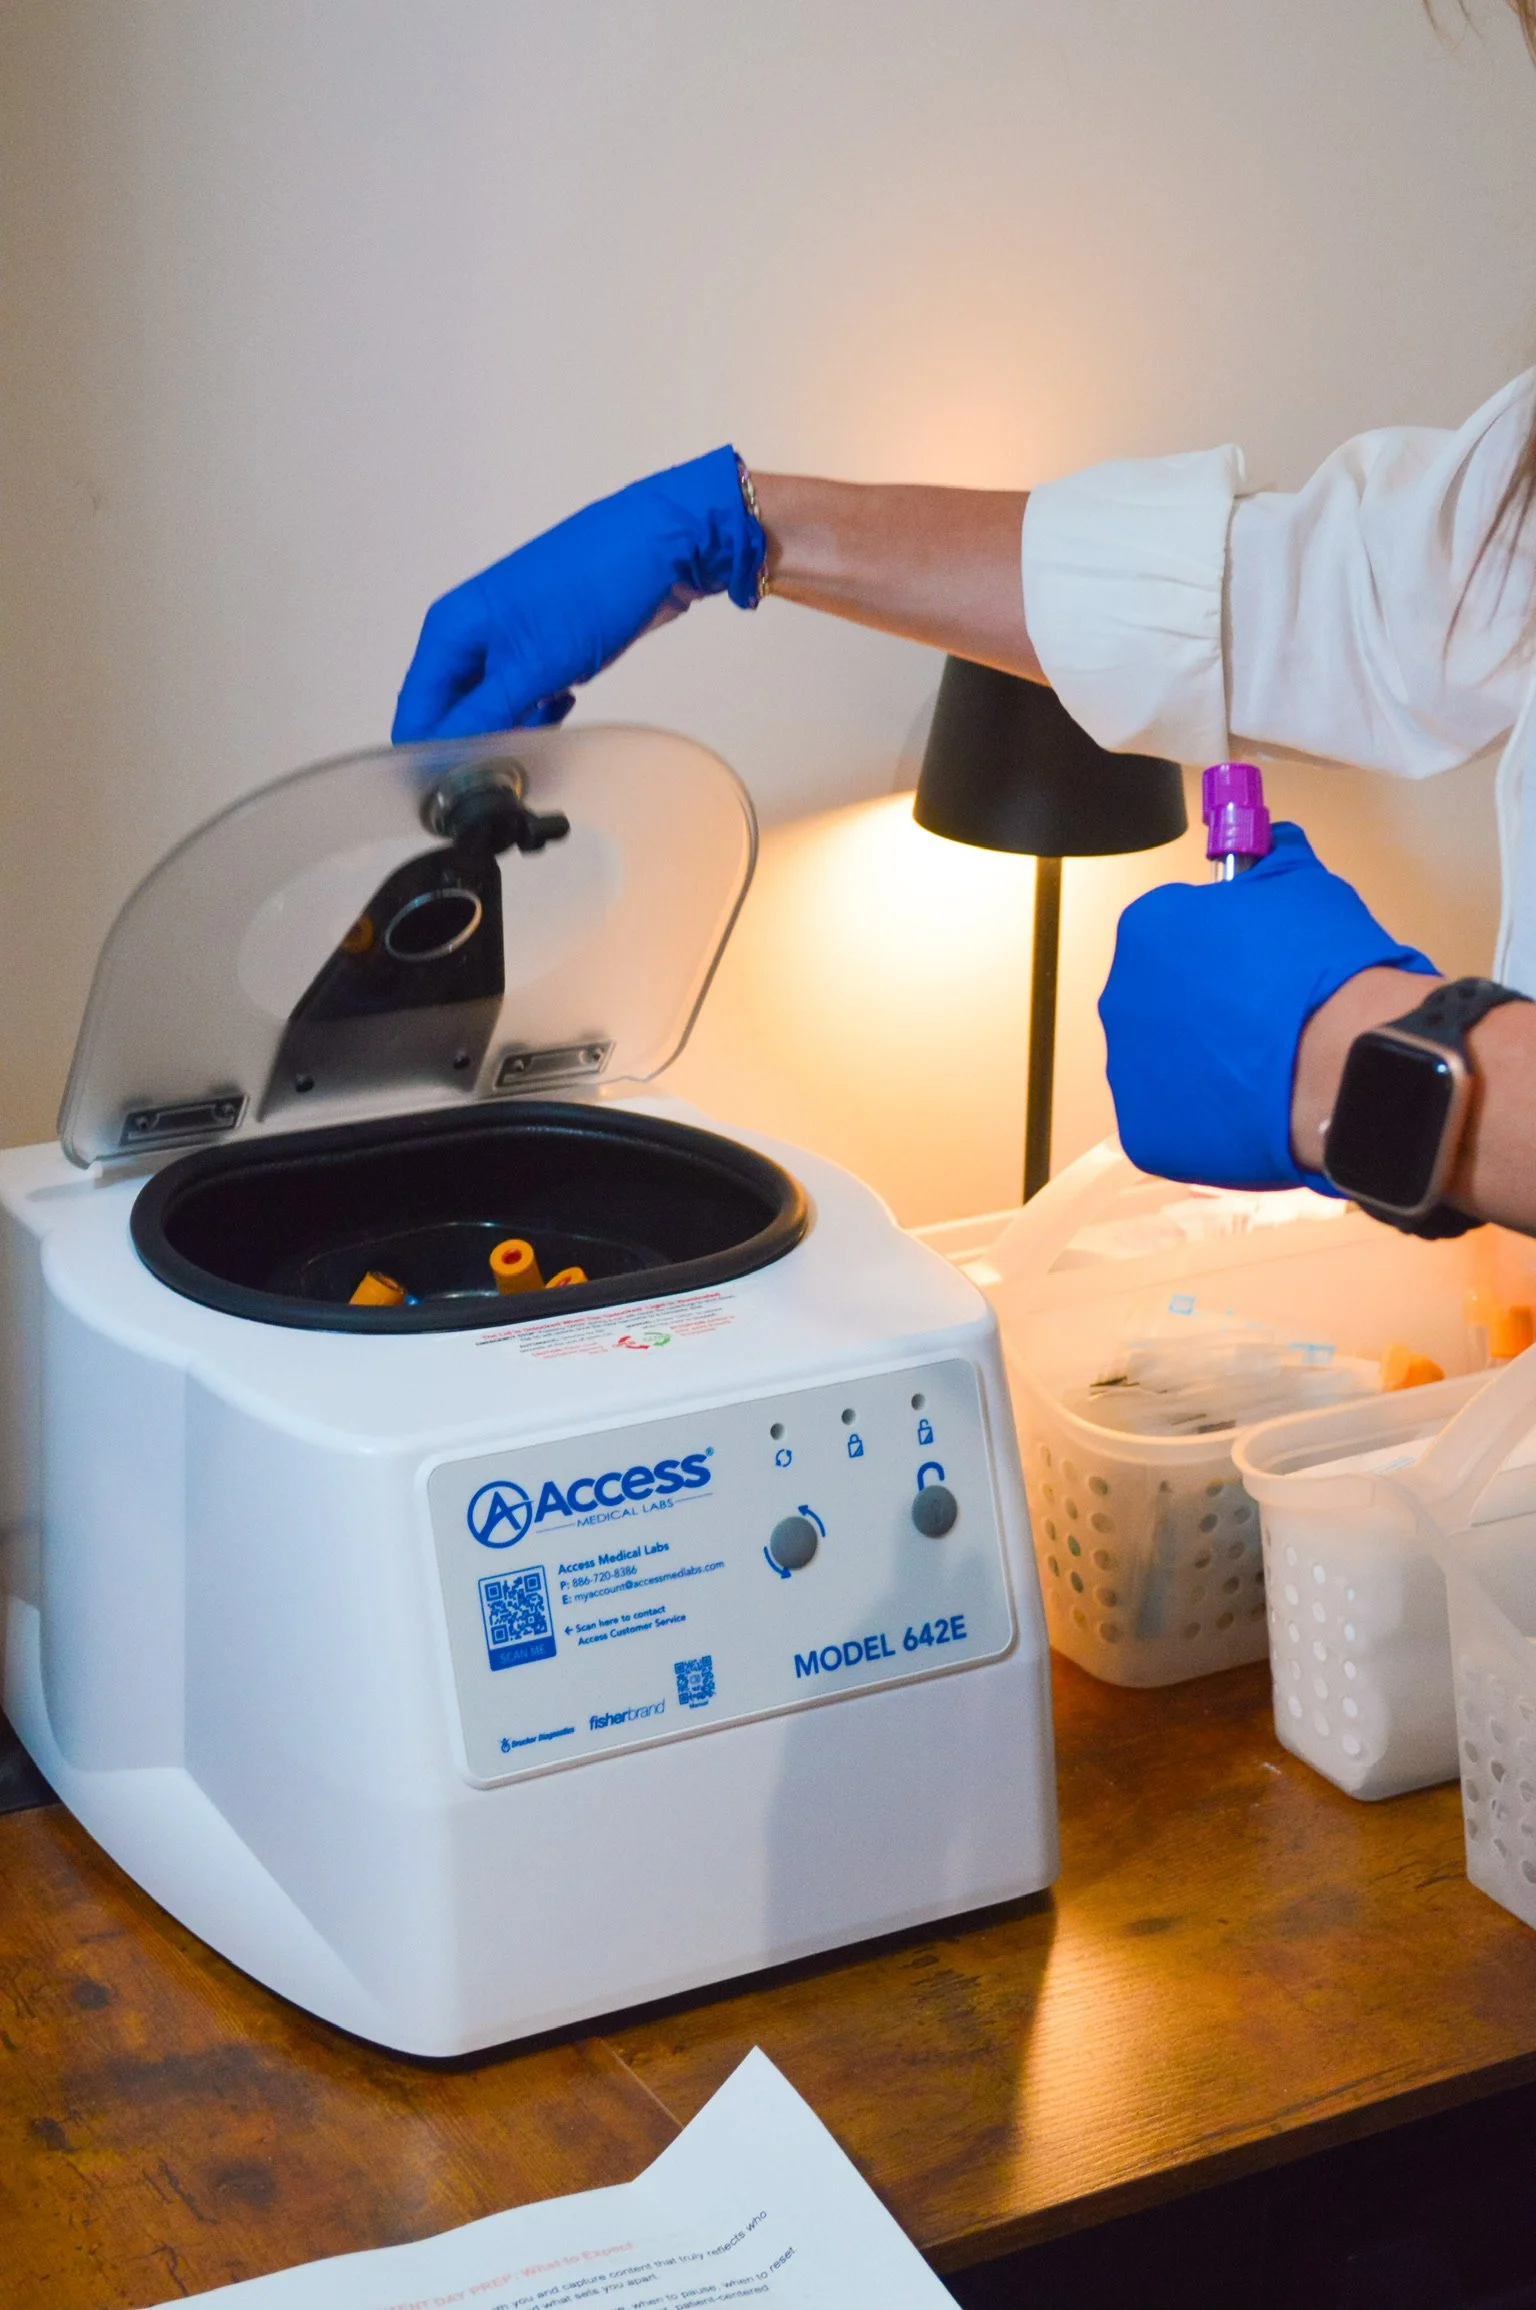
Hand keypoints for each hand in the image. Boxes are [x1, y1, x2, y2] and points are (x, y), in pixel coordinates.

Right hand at [391, 446, 764, 741]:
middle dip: (477, 742)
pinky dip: (540, 709)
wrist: (661, 545)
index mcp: (452, 628)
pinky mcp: (541, 646)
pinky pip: (524, 693)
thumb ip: (485, 715)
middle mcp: (471, 632)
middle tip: (510, 764)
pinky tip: (564, 702)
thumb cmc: (592, 586)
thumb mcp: (532, 665)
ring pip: (492, 706)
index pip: (418, 707)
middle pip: (453, 710)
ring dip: (514, 726)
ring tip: (546, 723)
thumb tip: (447, 754)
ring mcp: (508, 638)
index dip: (429, 751)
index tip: (453, 789)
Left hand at [1098, 822, 1438, 1190]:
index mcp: (1147, 928)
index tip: (1252, 959)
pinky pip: (1176, 1121)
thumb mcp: (1305, 886)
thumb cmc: (1325, 972)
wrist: (1344, 1062)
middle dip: (1207, 1007)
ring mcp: (1128, 1071)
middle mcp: (1121, 997)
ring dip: (1206, 1062)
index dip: (1219, 945)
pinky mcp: (1146, 1133)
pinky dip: (1210, 1118)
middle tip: (1262, 1016)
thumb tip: (1274, 843)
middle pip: (1162, 998)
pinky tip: (1254, 1106)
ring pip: (1166, 1062)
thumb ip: (1274, 862)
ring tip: (1265, 1065)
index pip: (1171, 929)